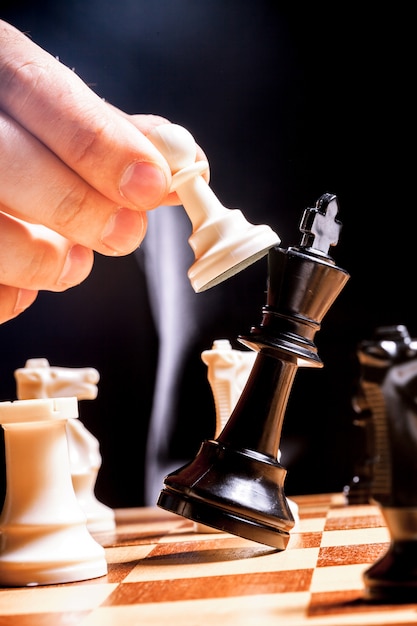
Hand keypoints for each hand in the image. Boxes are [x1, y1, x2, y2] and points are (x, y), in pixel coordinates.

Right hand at [0, 19, 207, 322]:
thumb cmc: (25, 138)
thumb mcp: (63, 116)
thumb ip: (115, 135)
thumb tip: (183, 158)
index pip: (38, 89)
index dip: (98, 143)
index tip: (152, 183)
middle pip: (6, 158)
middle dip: (75, 204)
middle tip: (125, 234)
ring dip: (39, 258)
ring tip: (73, 264)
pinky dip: (10, 292)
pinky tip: (26, 284)